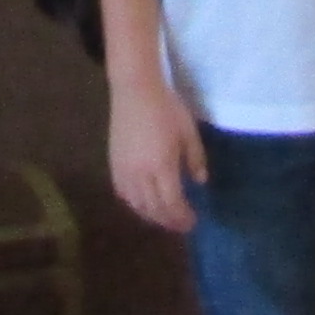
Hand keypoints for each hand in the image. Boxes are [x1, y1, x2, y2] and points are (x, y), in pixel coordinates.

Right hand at [107, 78, 206, 235]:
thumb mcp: (188, 131)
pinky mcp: (114, 164)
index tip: (193, 222)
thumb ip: (195, 158)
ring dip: (152, 216)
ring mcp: (124, 170)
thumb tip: (201, 182)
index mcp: (162, 165)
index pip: (172, 203)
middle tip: (181, 225)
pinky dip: (135, 204)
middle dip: (169, 221)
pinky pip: (123, 193)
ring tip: (165, 218)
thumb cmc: (166, 107)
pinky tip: (143, 204)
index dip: (182, 217)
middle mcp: (141, 173)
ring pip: (137, 204)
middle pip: (154, 208)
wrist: (134, 89)